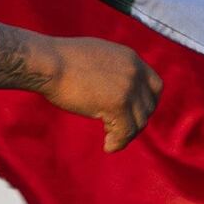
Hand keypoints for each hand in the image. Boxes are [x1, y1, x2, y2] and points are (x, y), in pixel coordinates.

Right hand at [40, 33, 157, 148]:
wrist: (48, 63)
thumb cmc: (61, 60)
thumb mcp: (98, 56)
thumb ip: (114, 70)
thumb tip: (114, 89)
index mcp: (131, 58)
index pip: (155, 86)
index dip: (147, 104)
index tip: (133, 114)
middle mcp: (135, 71)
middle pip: (148, 106)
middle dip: (135, 121)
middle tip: (118, 130)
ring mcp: (128, 87)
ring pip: (139, 122)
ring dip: (125, 134)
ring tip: (109, 138)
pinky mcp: (117, 104)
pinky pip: (125, 132)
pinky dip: (117, 143)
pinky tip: (107, 146)